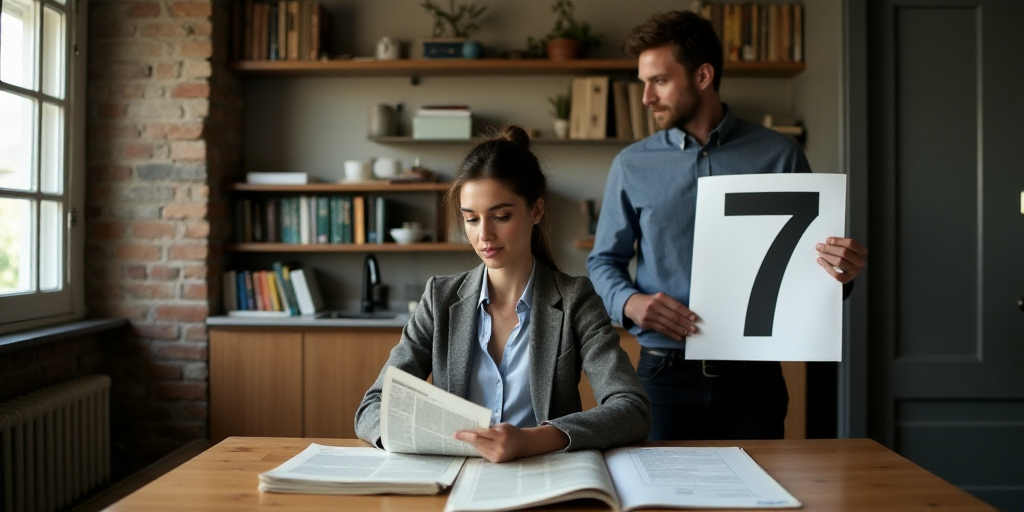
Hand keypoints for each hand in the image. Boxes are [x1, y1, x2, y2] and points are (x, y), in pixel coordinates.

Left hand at [454, 424, 568, 462]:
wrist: (523, 444)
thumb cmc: (511, 432)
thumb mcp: (502, 426)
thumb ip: (489, 428)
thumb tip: (472, 430)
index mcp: (500, 435)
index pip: (479, 434)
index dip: (467, 433)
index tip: (456, 432)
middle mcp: (499, 446)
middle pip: (477, 442)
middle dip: (465, 438)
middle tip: (455, 435)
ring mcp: (498, 455)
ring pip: (479, 448)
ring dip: (473, 443)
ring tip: (470, 438)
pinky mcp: (497, 461)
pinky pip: (483, 453)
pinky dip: (480, 448)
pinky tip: (480, 444)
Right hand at [624, 292, 698, 341]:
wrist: (631, 304)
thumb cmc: (649, 301)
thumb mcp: (659, 298)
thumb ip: (671, 304)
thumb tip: (687, 315)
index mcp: (660, 297)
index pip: (676, 306)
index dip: (686, 313)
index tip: (695, 318)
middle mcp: (655, 306)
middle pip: (673, 317)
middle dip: (685, 324)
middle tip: (694, 329)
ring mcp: (650, 316)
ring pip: (668, 325)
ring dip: (680, 330)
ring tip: (688, 334)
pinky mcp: (647, 324)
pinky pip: (662, 330)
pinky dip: (672, 334)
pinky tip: (679, 337)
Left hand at [816, 237, 866, 283]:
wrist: (847, 272)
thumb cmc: (845, 259)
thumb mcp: (845, 249)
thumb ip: (839, 245)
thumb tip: (826, 242)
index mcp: (861, 252)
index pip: (851, 244)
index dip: (838, 241)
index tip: (828, 240)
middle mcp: (860, 262)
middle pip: (844, 252)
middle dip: (830, 249)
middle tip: (820, 247)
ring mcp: (854, 271)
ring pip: (840, 262)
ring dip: (827, 257)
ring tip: (820, 254)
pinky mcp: (847, 279)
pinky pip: (836, 274)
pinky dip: (827, 267)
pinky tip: (822, 262)